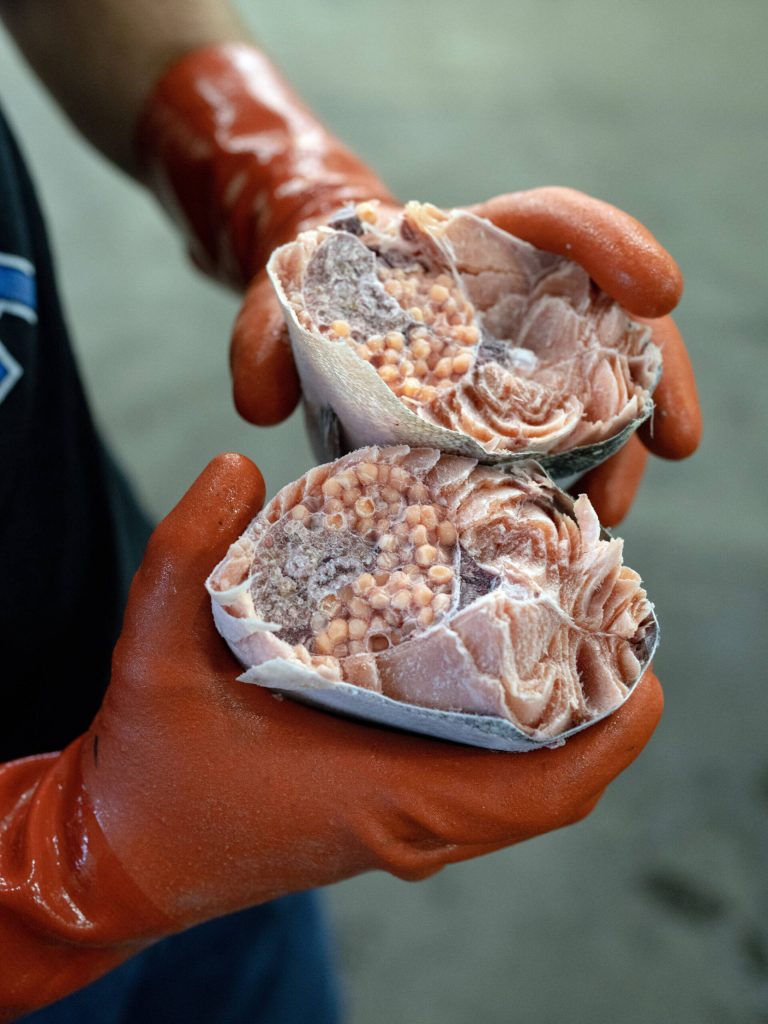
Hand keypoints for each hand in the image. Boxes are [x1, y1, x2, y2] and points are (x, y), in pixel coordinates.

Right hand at [88, 454, 661, 915]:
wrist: (120, 853)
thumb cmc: (147, 775)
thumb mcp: (152, 655)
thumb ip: (184, 555)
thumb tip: (237, 466)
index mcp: (378, 800)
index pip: (537, 795)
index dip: (609, 737)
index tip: (642, 670)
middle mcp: (408, 822)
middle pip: (551, 785)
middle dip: (595, 705)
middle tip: (606, 610)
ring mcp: (400, 825)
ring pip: (520, 787)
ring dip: (560, 718)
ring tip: (572, 626)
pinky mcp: (383, 813)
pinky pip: (479, 786)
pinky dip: (512, 735)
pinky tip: (501, 662)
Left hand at [135, 47, 699, 523]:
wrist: (320, 324)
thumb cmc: (309, 296)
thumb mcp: (276, 304)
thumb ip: (261, 336)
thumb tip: (259, 404)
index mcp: (470, 244)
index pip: (556, 224)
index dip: (614, 247)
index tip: (656, 291)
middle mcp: (515, 299)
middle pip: (610, 320)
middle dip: (650, 377)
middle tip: (667, 443)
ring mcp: (521, 361)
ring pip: (598, 393)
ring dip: (618, 453)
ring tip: (607, 514)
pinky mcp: (511, 417)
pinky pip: (563, 443)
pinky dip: (580, 481)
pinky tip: (575, 528)